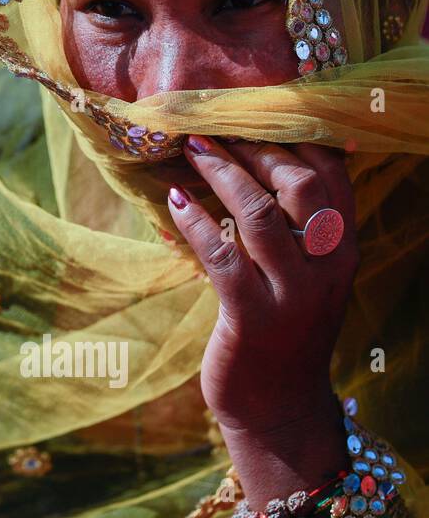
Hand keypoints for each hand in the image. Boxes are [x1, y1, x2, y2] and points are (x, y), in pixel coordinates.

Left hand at [165, 136, 358, 433]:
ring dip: (223, 175)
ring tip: (191, 149)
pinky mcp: (252, 317)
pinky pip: (222, 256)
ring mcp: (292, 294)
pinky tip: (176, 199)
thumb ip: (289, 228)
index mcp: (342, 250)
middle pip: (302, 185)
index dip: (297, 135)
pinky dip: (196, 221)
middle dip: (257, 148)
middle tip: (214, 126)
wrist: (277, 407)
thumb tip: (248, 164)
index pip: (335, 175)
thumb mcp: (298, 275)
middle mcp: (327, 268)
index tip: (256, 109)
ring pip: (262, 215)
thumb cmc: (280, 330)